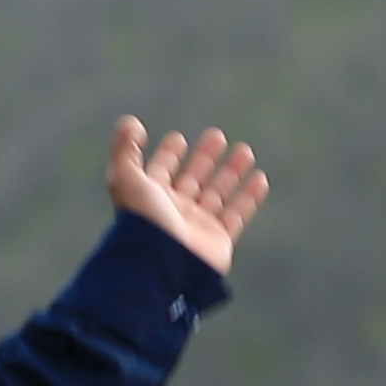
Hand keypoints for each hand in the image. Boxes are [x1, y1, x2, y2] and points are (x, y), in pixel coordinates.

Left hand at [106, 115, 268, 275]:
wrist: (161, 263)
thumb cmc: (142, 220)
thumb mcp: (126, 179)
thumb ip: (125, 149)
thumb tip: (129, 122)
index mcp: (149, 198)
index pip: (160, 172)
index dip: (167, 155)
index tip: (178, 139)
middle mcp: (172, 212)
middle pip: (191, 179)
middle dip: (203, 158)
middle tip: (217, 136)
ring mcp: (196, 226)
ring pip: (217, 193)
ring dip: (230, 172)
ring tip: (244, 150)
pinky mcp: (217, 241)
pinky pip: (237, 216)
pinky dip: (249, 198)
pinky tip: (260, 179)